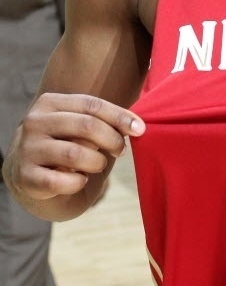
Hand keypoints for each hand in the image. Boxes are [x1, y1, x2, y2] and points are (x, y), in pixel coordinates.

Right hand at [2, 93, 144, 211]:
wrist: (29, 176)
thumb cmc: (65, 146)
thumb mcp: (79, 127)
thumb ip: (103, 122)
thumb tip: (138, 127)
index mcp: (50, 103)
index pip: (92, 105)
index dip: (119, 116)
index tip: (140, 129)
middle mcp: (34, 123)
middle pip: (87, 126)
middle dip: (112, 140)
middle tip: (121, 151)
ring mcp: (27, 149)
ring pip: (75, 154)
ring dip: (96, 162)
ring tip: (97, 165)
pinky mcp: (25, 177)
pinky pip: (62, 181)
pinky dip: (78, 182)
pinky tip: (80, 180)